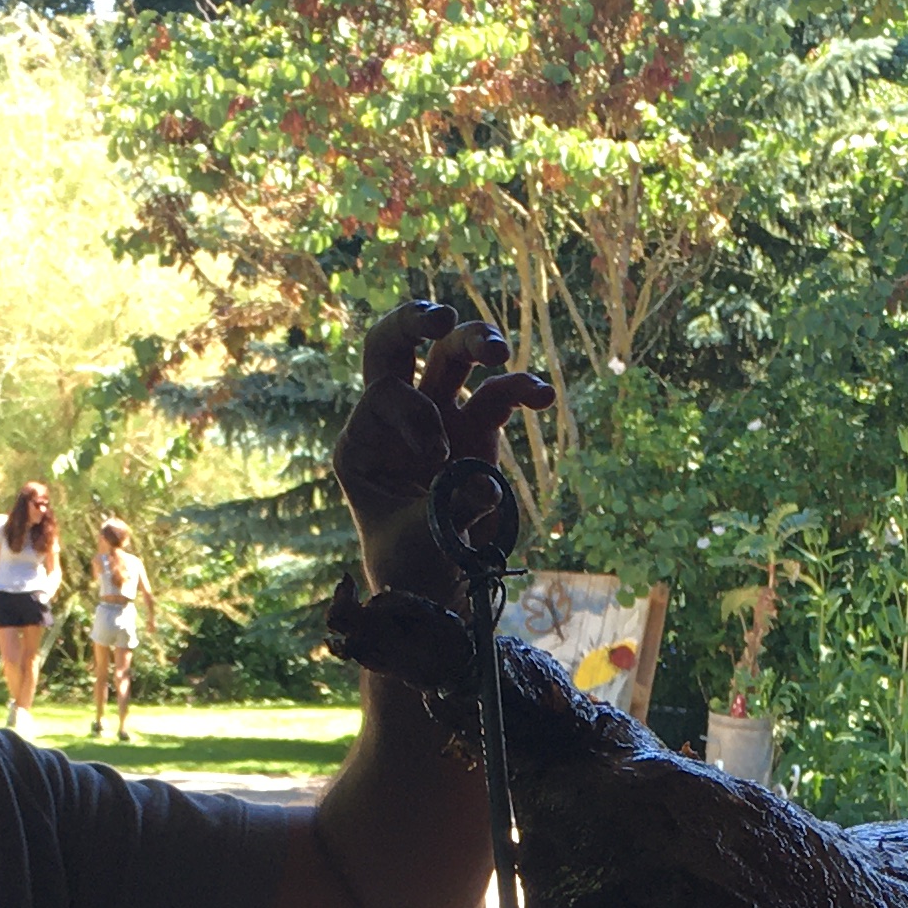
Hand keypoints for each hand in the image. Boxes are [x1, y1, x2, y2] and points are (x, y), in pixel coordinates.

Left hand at [335, 301, 555, 610]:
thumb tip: (486, 484)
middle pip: (395, 346)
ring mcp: (438, 418)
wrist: (439, 588)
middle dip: (415, 321)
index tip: (436, 457)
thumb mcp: (418, 540)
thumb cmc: (411, 566)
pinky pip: (499, 395)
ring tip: (499, 351)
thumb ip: (451, 507)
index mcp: (362, 441)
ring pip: (452, 356)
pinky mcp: (477, 431)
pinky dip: (522, 390)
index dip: (413, 415)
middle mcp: (395, 420)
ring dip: (477, 341)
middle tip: (441, 318)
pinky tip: (544, 396)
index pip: (384, 393)